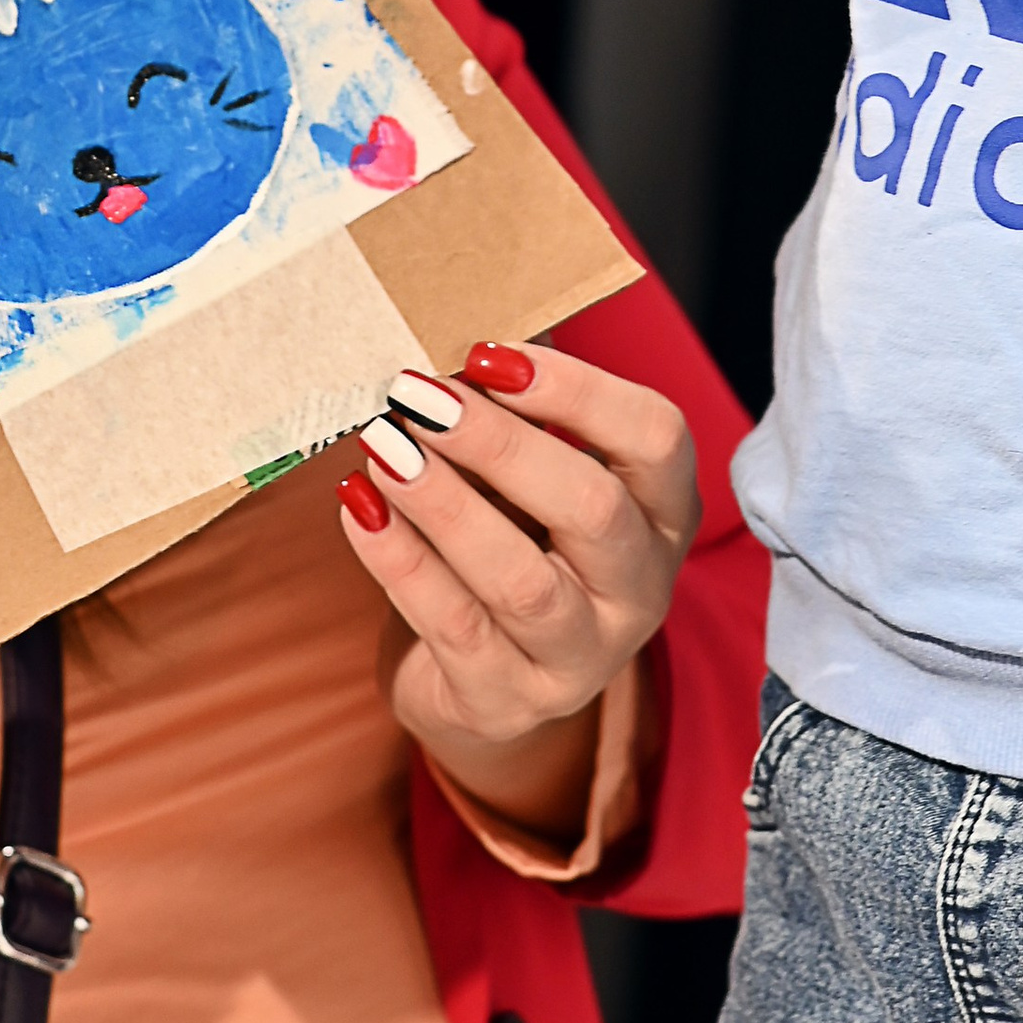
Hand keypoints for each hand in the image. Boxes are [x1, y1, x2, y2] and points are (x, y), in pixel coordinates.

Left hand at [336, 342, 698, 841]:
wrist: (479, 679)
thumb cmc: (513, 543)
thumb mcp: (534, 478)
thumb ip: (516, 408)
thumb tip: (452, 323)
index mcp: (663, 513)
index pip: (656, 439)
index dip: (578, 390)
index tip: (490, 355)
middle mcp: (639, 588)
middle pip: (592, 509)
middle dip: (499, 445)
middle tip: (420, 397)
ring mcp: (580, 655)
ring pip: (520, 579)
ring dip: (444, 502)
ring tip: (384, 446)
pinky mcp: (507, 699)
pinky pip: (451, 625)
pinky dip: (399, 559)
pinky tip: (358, 507)